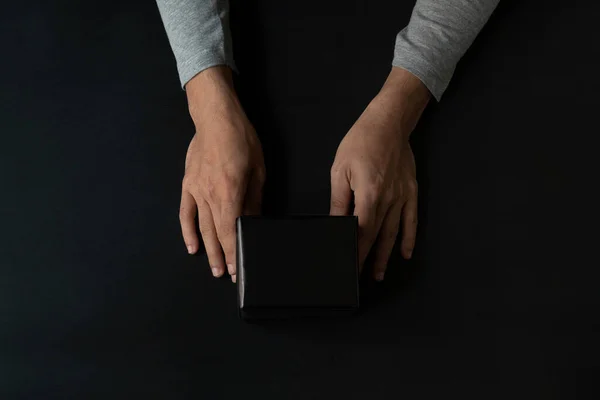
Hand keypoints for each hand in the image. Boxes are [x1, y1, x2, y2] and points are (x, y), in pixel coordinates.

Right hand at [179, 66, 264, 282]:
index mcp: (230, 192)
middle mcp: (209, 196)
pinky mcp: (187, 185)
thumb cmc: (241, 140)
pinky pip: (186, 213)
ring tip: (213, 268)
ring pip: (202, 227)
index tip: (238, 269)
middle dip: (223, 256)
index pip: (232, 230)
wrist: (215, 118)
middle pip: (216, 233)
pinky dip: (188, 231)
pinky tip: (192, 246)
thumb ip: (254, 199)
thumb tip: (254, 221)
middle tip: (228, 275)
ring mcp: (195, 191)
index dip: (235, 252)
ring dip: (208, 249)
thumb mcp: (257, 170)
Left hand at [329, 67, 429, 280]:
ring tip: (379, 274)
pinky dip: (409, 238)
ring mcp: (402, 197)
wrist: (389, 122)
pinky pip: (411, 220)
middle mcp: (388, 201)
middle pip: (376, 237)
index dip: (354, 252)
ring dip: (386, 255)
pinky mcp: (411, 191)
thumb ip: (339, 200)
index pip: (360, 232)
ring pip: (394, 233)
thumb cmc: (361, 142)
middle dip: (367, 259)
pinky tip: (406, 253)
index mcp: (369, 195)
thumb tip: (336, 223)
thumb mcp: (340, 170)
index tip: (348, 267)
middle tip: (359, 277)